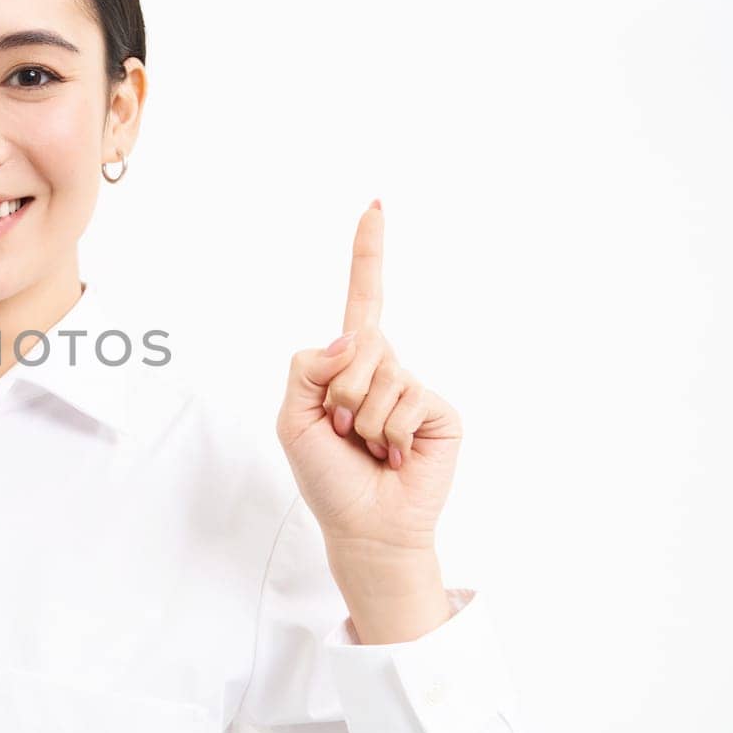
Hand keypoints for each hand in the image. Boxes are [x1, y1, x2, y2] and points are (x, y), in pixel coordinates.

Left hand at [275, 200, 461, 638]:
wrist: (365, 527)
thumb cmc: (327, 476)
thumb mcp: (292, 419)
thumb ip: (307, 368)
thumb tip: (356, 337)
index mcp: (348, 364)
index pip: (362, 299)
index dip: (368, 254)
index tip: (375, 205)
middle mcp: (385, 367)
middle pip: (358, 345)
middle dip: (339, 394)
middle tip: (344, 432)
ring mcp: (415, 387)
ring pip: (380, 376)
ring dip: (363, 419)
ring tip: (369, 447)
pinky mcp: (440, 410)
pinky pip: (406, 399)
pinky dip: (390, 431)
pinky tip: (396, 454)